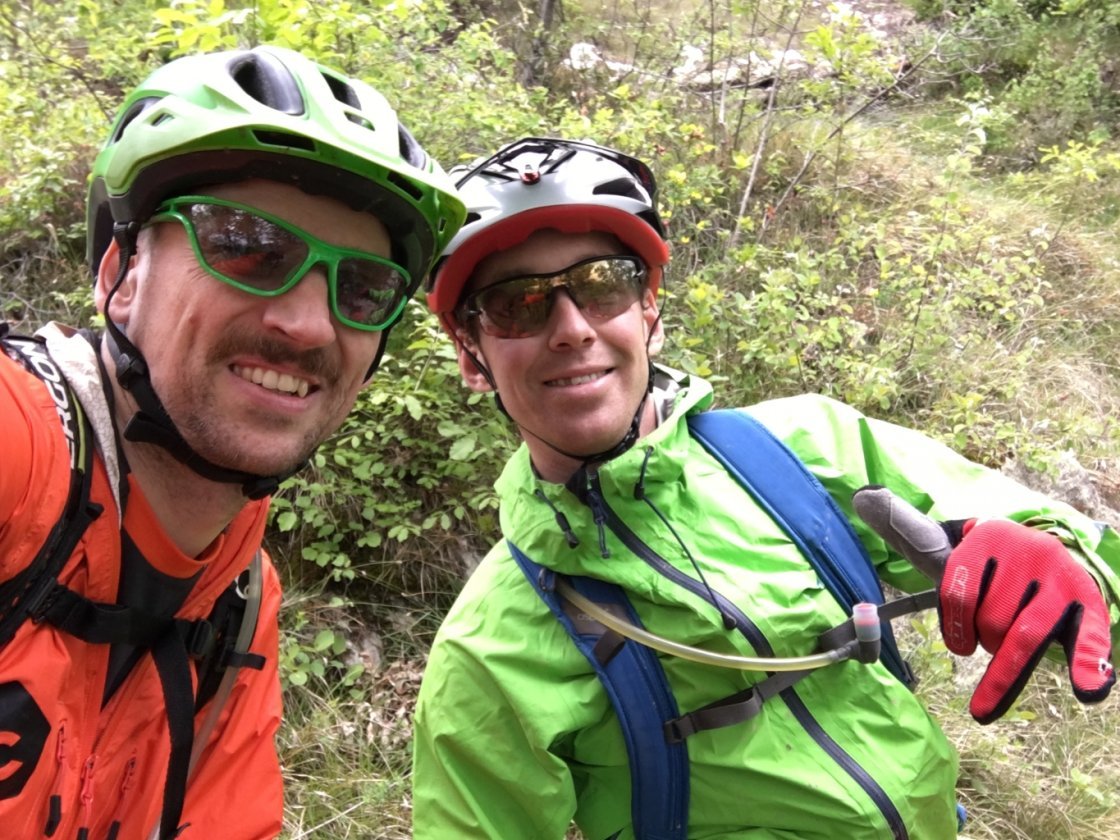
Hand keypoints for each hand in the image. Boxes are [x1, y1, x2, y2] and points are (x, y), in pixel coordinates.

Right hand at [940, 519, 1114, 722]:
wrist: (1006, 538)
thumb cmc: (1034, 591)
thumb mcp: (1062, 616)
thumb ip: (1077, 650)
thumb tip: (1093, 688)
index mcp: (1081, 593)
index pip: (1091, 633)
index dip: (1088, 664)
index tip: (1088, 694)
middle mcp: (1056, 566)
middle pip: (1024, 637)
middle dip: (1001, 677)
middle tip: (988, 694)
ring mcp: (1018, 550)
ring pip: (989, 620)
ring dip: (979, 641)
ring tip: (981, 636)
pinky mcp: (983, 540)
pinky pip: (959, 596)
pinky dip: (954, 625)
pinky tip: (958, 635)